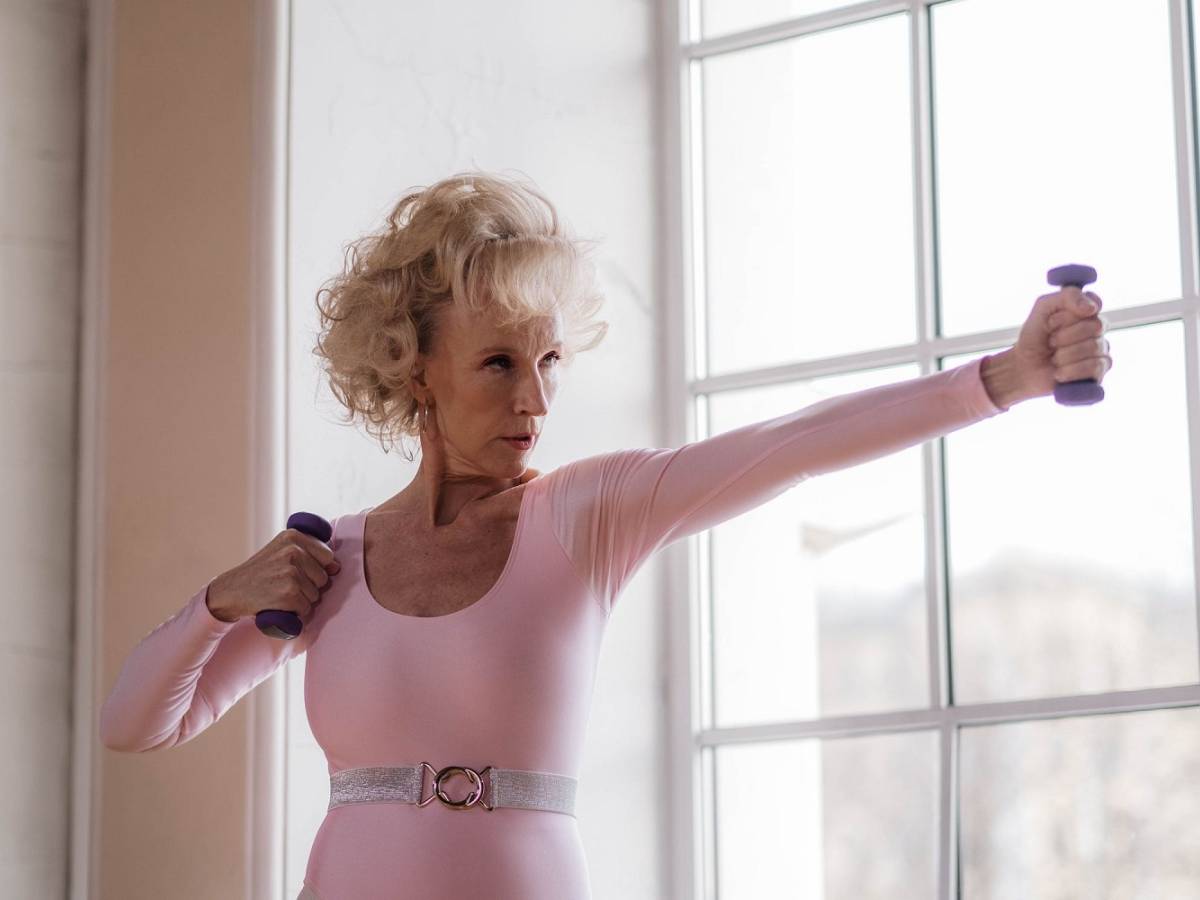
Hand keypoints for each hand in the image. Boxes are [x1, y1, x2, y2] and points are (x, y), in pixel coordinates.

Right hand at [206, 529, 340, 622]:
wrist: (231, 591)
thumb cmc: (261, 572)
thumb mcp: (280, 550)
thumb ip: (308, 551)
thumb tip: (337, 566)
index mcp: (294, 536)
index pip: (328, 556)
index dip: (318, 569)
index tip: (299, 572)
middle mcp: (293, 551)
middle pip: (324, 577)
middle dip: (310, 586)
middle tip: (285, 584)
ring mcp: (291, 572)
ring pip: (316, 594)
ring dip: (302, 599)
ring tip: (280, 593)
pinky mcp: (288, 593)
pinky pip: (306, 608)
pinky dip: (295, 612)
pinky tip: (278, 604)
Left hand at [1011, 285, 1112, 399]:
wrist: (1023, 367)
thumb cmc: (1034, 336)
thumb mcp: (1043, 308)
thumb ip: (1067, 297)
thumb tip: (1092, 308)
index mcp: (1086, 312)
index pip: (1095, 303)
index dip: (1071, 314)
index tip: (1052, 321)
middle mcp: (1097, 330)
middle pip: (1095, 326)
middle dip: (1064, 335)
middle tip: (1050, 341)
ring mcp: (1101, 351)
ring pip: (1094, 348)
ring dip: (1064, 354)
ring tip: (1054, 358)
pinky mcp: (1098, 372)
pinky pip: (1095, 367)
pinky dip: (1071, 370)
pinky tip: (1059, 373)